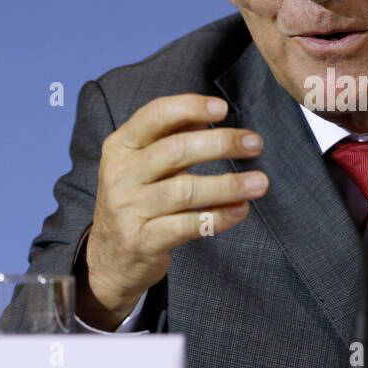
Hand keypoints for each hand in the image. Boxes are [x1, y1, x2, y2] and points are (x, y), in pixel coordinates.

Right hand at [83, 93, 267, 326]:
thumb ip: (171, 137)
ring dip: (228, 184)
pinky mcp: (142, 241)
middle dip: (221, 143)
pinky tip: (240, 209)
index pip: (154, 115)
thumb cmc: (135, 202)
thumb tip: (209, 112)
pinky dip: (218, 217)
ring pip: (185, 190)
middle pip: (176, 150)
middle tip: (255, 144)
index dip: (189, 107)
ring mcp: (128, 209)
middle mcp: (120, 174)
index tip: (222, 108)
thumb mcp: (142, 165)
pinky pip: (187, 225)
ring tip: (260, 182)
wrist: (108, 260)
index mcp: (120, 146)